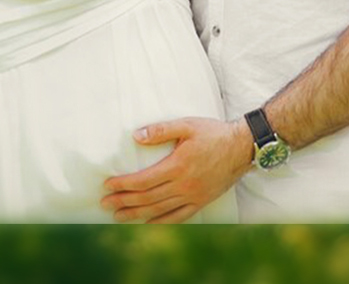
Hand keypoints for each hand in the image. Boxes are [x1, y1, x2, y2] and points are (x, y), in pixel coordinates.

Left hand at [100, 117, 249, 223]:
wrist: (242, 148)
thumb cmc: (213, 133)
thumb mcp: (187, 125)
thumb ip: (160, 130)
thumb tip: (135, 136)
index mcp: (177, 166)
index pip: (143, 181)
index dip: (123, 185)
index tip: (108, 186)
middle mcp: (183, 185)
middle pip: (147, 198)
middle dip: (124, 201)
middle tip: (105, 204)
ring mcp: (193, 196)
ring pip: (159, 210)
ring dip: (137, 214)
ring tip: (119, 217)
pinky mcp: (201, 201)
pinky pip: (178, 217)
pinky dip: (161, 221)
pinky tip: (148, 223)